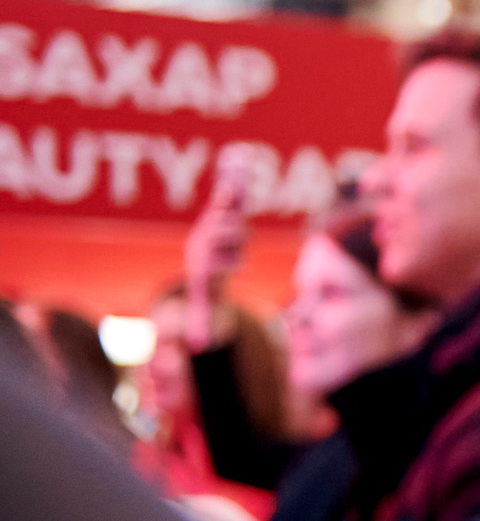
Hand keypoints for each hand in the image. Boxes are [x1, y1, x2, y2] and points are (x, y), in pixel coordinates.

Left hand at [180, 164, 251, 350]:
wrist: (199, 257)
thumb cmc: (205, 282)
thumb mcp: (206, 302)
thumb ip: (205, 321)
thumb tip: (201, 347)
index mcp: (205, 264)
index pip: (216, 261)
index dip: (227, 261)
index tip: (237, 263)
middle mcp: (205, 242)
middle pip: (220, 237)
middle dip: (231, 236)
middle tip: (240, 236)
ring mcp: (211, 226)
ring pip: (221, 215)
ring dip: (229, 205)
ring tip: (234, 191)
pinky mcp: (221, 212)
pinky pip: (227, 200)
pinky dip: (233, 189)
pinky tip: (239, 173)